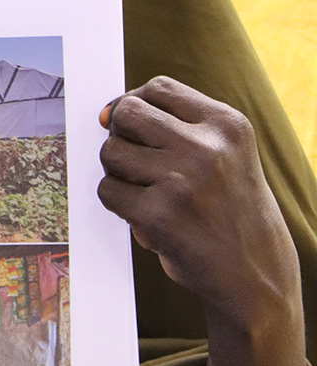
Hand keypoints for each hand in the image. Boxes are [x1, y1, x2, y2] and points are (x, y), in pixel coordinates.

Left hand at [97, 76, 299, 319]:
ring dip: (118, 172)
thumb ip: (175, 123)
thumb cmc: (229, 207)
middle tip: (133, 158)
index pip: (158, 88)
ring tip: (144, 190)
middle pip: (128, 112)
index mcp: (226, 124)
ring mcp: (182, 181)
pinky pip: (108, 191)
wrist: (258, 278)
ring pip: (111, 152)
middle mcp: (207, 147)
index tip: (130, 123)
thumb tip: (106, 114)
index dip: (135, 102)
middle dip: (120, 132)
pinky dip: (117, 203)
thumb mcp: (226, 152)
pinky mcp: (158, 216)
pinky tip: (144, 215)